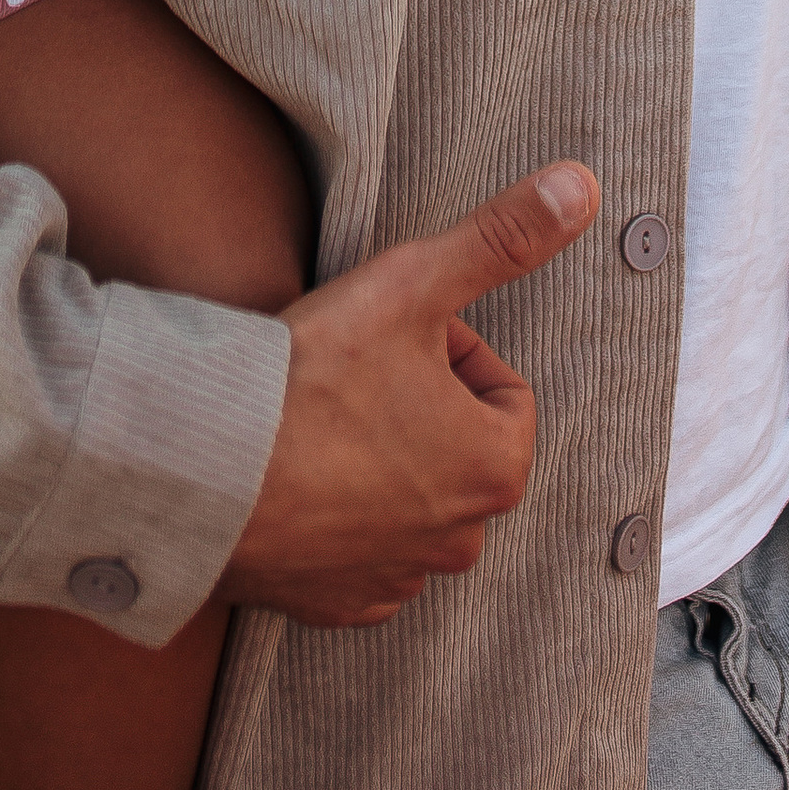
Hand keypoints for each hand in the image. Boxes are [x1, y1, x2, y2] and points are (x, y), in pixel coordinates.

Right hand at [223, 161, 599, 628]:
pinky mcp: (336, 604)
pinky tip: (296, 478)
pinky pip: (357, 553)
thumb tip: (582, 185)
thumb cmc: (313, 378)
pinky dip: (336, 517)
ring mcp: (396, 578)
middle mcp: (459, 540)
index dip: (448, 348)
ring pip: (410, 499)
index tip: (391, 337)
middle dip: (416, 406)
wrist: (206, 470)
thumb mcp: (413, 284)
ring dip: (379, 463)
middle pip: (458, 444)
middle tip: (351, 375)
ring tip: (318, 423)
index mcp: (495, 469)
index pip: (501, 389)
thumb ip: (502, 237)